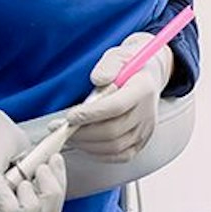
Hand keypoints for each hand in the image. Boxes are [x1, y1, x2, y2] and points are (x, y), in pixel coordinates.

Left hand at [66, 34, 172, 162]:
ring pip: (115, 146)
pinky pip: (121, 155)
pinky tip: (87, 144)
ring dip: (88, 144)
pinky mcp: (142, 141)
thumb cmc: (129, 66)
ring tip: (71, 136)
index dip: (91, 114)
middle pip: (114, 131)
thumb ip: (108, 65)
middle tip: (63, 129)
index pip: (117, 107)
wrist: (147, 76)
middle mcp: (147, 112)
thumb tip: (97, 79)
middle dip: (83, 133)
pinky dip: (100, 154)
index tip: (70, 117)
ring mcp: (146, 129)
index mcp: (143, 89)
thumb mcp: (118, 56)